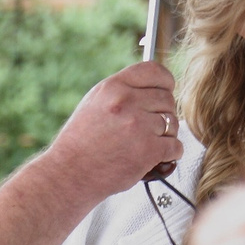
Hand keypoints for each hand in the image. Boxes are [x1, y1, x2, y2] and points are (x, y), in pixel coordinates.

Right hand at [41, 62, 181, 198]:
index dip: (165, 82)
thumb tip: (153, 86)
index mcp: (113, 87)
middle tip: (152, 126)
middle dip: (164, 113)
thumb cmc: (80, 141)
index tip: (166, 90)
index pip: (154, 71)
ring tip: (149, 143)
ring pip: (173, 123)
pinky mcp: (148, 150)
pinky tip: (157, 156)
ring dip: (167, 135)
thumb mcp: (95, 102)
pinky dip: (171, 153)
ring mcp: (139, 126)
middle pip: (167, 99)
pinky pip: (176, 146)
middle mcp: (127, 102)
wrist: (69, 173)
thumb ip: (123, 91)